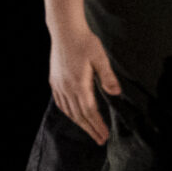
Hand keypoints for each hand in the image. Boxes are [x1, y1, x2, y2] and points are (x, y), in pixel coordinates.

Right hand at [48, 21, 120, 145]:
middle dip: (90, 129)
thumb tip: (116, 93)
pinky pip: (60, 102)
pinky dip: (68, 113)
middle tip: (100, 140)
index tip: (105, 135)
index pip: (90, 111)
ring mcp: (58, 85)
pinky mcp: (55, 81)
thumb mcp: (100, 57)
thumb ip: (108, 77)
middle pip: (79, 115)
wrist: (65, 31)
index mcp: (78, 84)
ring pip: (68, 111)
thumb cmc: (85, 42)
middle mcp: (66, 88)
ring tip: (89, 131)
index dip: (98, 125)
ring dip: (79, 123)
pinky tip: (73, 115)